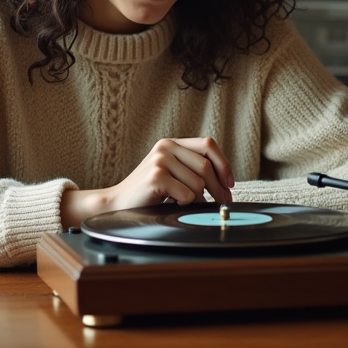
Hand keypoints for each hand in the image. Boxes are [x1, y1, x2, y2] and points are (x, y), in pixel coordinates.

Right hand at [60, 137, 234, 226]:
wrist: (117, 204)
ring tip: (184, 203)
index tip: (230, 183)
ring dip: (198, 199)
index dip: (223, 164)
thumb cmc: (148, 193)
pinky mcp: (156, 176)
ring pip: (198, 183)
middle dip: (218, 188)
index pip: (208, 144)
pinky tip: (172, 204)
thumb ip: (192, 169)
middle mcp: (165, 147)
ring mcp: (160, 160)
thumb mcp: (171, 173)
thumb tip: (225, 184)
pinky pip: (187, 194)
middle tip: (222, 203)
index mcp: (171, 143)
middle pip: (206, 166)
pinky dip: (185, 204)